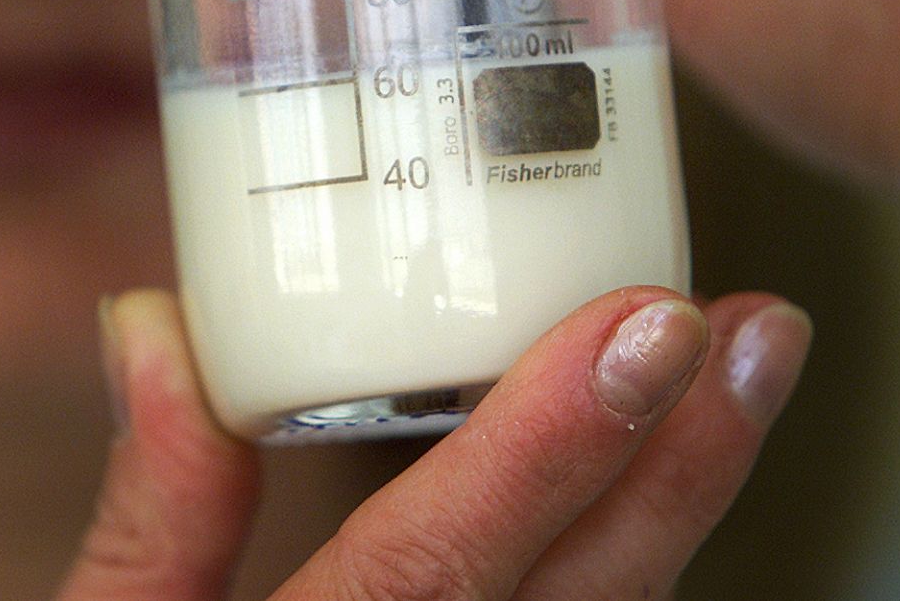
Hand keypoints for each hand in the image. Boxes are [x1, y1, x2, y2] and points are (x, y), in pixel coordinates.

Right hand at [57, 287, 808, 600]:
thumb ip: (152, 508)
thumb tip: (157, 330)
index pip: (432, 571)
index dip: (544, 444)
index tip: (639, 328)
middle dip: (677, 464)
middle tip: (747, 335)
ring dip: (673, 513)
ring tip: (724, 391)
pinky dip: (621, 568)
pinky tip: (652, 495)